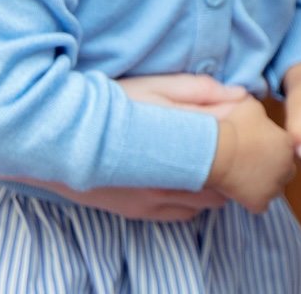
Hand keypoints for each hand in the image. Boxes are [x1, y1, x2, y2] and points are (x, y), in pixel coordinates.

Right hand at [16, 73, 250, 216]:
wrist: (52, 139)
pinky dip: (196, 200)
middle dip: (235, 167)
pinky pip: (184, 213)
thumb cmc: (104, 104)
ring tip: (211, 159)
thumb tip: (239, 95)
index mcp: (176, 147)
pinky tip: (189, 178)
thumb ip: (199, 92)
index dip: (246, 144)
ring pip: (207, 202)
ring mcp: (152, 201)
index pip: (231, 156)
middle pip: (224, 185)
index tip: (248, 127)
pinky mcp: (138, 211)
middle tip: (234, 143)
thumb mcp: (153, 86)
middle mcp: (167, 182)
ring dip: (217, 184)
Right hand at [206, 95, 297, 213]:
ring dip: (265, 184)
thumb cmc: (232, 126)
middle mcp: (286, 166)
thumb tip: (259, 109)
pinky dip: (252, 199)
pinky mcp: (259, 203)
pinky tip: (240, 189)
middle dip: (274, 167)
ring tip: (246, 175)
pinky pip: (260, 204)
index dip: (274, 149)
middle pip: (286, 170)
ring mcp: (274, 187)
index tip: (258, 147)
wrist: (215, 150)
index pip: (288, 149)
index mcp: (288, 143)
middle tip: (253, 163)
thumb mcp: (250, 106)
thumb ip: (261, 111)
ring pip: (275, 188)